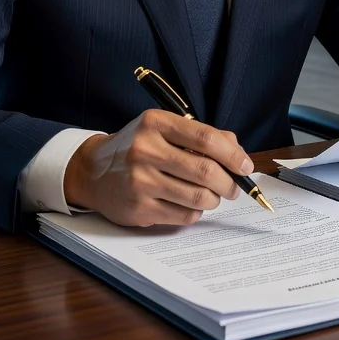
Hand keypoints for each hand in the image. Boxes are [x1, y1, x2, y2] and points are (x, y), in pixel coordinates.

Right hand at [63, 109, 253, 226]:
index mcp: (155, 123)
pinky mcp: (139, 209)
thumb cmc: (137, 147)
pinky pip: (184, 216)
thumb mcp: (163, 128)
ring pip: (198, 197)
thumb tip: (237, 152)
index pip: (205, 138)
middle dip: (229, 183)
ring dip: (214, 199)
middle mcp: (146, 150)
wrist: (93, 171)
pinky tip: (189, 203)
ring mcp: (141, 181)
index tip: (245, 165)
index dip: (232, 154)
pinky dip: (195, 212)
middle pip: (205, 171)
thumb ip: (200, 135)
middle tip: (234, 187)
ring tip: (212, 195)